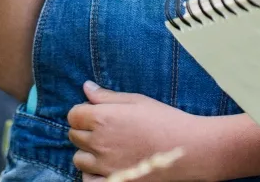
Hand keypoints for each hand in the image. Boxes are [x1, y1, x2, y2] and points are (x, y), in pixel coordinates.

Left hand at [68, 83, 197, 180]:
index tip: (93, 112)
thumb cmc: (164, 120)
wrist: (186, 149)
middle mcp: (99, 143)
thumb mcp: (136, 100)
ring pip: (79, 159)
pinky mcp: (114, 181)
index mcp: (103, 118)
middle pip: (74, 135)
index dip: (82, 111)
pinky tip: (104, 167)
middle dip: (84, 129)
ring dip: (87, 151)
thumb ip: (107, 96)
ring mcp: (105, 166)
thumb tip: (86, 87)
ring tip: (106, 147)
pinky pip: (88, 181)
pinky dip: (91, 175)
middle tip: (103, 127)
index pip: (73, 115)